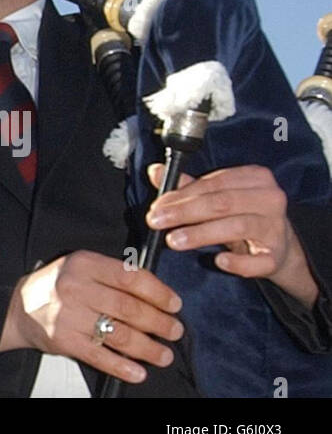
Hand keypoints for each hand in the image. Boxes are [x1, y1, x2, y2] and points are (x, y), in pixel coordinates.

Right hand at [0, 250, 183, 383]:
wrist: (18, 306)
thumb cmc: (58, 286)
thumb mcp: (81, 267)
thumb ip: (112, 275)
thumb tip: (157, 294)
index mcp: (84, 264)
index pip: (130, 276)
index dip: (158, 292)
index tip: (175, 304)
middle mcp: (76, 287)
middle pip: (129, 308)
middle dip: (159, 323)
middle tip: (175, 330)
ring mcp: (69, 315)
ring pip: (119, 334)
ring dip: (148, 348)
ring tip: (164, 354)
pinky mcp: (64, 340)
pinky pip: (99, 356)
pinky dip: (122, 367)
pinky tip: (139, 372)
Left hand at [146, 163, 317, 306]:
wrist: (278, 247)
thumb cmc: (243, 215)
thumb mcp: (218, 197)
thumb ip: (187, 185)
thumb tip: (155, 171)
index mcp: (255, 178)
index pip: (214, 183)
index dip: (182, 194)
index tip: (157, 206)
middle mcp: (270, 199)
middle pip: (222, 203)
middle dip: (184, 212)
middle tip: (156, 222)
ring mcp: (277, 228)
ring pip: (237, 227)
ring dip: (201, 234)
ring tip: (174, 241)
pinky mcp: (278, 256)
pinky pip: (259, 261)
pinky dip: (239, 262)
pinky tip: (219, 260)